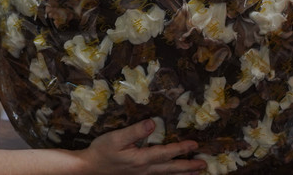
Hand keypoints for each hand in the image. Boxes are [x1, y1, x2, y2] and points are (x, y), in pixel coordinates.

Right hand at [79, 119, 205, 174]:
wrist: (89, 168)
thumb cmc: (101, 151)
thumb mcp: (116, 138)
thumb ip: (135, 131)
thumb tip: (153, 122)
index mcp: (141, 159)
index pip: (166, 153)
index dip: (181, 149)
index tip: (195, 145)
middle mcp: (145, 170)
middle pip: (171, 168)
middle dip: (188, 166)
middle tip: (203, 164)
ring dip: (182, 174)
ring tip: (196, 173)